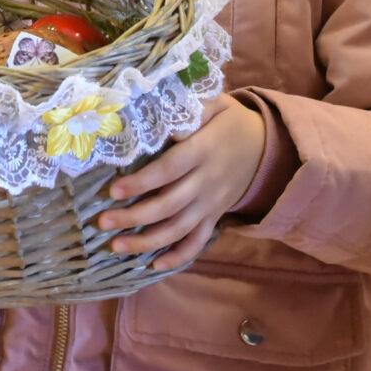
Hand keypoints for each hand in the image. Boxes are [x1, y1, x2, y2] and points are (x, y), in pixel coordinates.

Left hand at [97, 94, 265, 270]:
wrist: (267, 146)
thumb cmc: (230, 122)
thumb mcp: (216, 105)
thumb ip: (190, 111)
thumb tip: (162, 123)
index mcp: (203, 152)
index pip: (169, 170)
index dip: (142, 182)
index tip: (113, 190)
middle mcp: (207, 182)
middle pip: (169, 205)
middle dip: (134, 216)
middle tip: (103, 222)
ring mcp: (212, 203)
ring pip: (179, 229)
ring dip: (147, 241)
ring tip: (116, 245)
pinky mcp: (215, 216)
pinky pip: (198, 242)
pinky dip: (179, 256)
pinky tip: (154, 265)